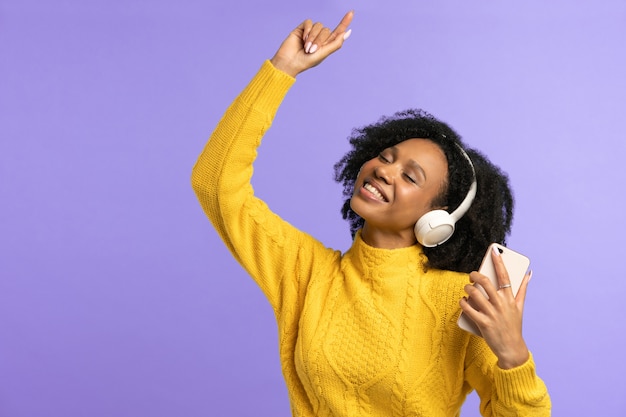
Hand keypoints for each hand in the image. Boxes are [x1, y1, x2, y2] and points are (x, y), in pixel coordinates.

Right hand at [270, 11, 352, 76]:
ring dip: (313, 37)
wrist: (289, 62)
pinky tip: (303, 39)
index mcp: (326, 44)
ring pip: (318, 26)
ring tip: (306, 47)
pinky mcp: (302, 29)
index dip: (344, 23)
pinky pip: (309, 22)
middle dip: (319, 40)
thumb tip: (348, 32)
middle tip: (311, 50)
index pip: (337, 31)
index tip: (351, 12)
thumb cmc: (306, 61)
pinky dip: (308, 30)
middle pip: (327, 30)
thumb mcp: (323, 54)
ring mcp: (311, 33)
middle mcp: (319, 37)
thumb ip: (336, 43)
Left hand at [459, 246, 530, 368]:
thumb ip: (522, 290)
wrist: (512, 349)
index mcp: (510, 299)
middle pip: (486, 282)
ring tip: (467, 289)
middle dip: (475, 275)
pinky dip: (463, 303)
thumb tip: (529, 274)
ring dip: (467, 289)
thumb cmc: (514, 326)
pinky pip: (468, 309)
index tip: (494, 251)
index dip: (499, 262)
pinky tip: (463, 301)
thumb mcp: (520, 308)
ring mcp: (492, 314)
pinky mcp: (483, 324)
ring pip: (475, 294)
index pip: (504, 276)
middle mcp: (501, 304)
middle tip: (472, 275)